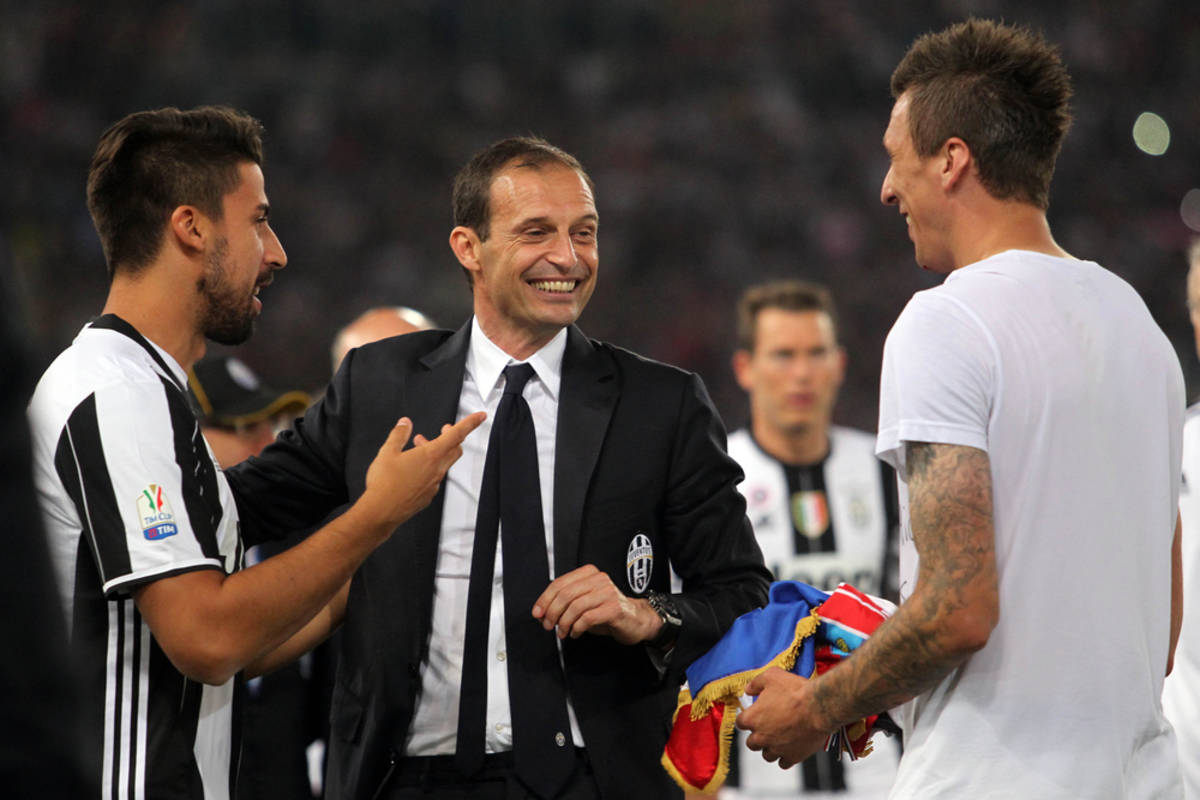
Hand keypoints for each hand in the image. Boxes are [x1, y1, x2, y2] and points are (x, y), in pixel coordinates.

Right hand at [359, 412, 485, 529]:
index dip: (470, 423)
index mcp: (431, 455)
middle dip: (452, 437)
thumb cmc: (384, 483)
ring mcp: (434, 484)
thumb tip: (405, 423)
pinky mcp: (428, 495)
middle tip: (444, 430)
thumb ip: (399, 434)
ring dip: (436, 452)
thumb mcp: (387, 452)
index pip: (457, 435)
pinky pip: (434, 478)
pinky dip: (429, 468)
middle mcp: (437, 470)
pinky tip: (413, 468)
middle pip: (455, 449)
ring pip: (443, 464)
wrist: (380, 512)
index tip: (481, 415)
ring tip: (418, 446)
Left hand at [531, 564, 659, 644]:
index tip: (537, 613)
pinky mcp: (614, 608)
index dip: (545, 599)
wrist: (635, 620)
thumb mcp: (583, 604)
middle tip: (548, 625)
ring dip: (564, 623)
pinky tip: (575, 633)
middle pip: (565, 594)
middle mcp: (598, 579)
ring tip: (562, 632)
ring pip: (575, 606)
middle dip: (552, 612)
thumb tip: (541, 613)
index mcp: (588, 573)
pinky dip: (577, 628)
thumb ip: (563, 605)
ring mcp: (608, 592)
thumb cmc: (607, 612)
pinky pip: (588, 618)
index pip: (560, 583)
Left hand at [736, 667, 830, 768]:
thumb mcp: (771, 676)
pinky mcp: (792, 757)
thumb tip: (748, 689)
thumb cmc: (796, 691)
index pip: (740, 723)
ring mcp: (776, 749)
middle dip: (757, 735)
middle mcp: (761, 737)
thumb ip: (755, 683)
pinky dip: (785, 757)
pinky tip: (790, 748)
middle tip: (768, 727)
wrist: (819, 707)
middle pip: (751, 743)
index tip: (754, 715)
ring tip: (779, 738)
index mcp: (752, 718)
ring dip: (770, 748)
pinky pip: (783, 763)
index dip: (747, 718)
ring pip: (766, 755)